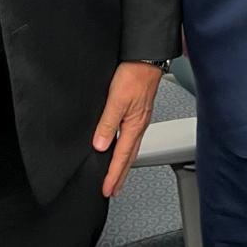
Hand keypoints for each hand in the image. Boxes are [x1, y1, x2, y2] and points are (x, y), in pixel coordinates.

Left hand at [92, 62, 163, 196]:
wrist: (146, 57)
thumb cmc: (135, 74)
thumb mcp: (116, 99)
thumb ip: (108, 123)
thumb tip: (100, 145)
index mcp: (134, 125)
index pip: (121, 157)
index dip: (113, 175)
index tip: (107, 189)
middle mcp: (139, 125)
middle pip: (129, 157)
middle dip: (121, 175)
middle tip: (114, 190)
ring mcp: (140, 118)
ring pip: (131, 148)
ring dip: (124, 163)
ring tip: (118, 174)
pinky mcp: (138, 110)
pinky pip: (132, 136)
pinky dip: (126, 148)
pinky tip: (122, 145)